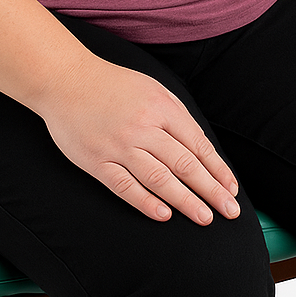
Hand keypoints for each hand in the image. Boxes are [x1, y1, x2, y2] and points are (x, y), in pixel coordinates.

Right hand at [39, 56, 240, 224]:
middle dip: (211, 190)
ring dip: (185, 200)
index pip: (198, 145)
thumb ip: (177, 115)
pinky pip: (124, 185)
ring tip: (204, 217)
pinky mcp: (96, 160)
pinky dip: (145, 202)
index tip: (231, 189)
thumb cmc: (112, 84)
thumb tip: (201, 147)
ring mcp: (119, 145)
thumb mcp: (153, 88)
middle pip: (185, 164)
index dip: (218, 170)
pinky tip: (163, 215)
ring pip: (159, 178)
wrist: (65, 79)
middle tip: (229, 211)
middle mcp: (143, 127)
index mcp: (161, 108)